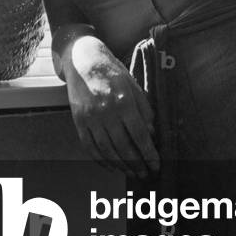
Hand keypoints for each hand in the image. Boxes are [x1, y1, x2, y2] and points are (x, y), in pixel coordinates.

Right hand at [64, 36, 159, 179]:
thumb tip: (152, 135)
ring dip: (122, 166)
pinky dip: (102, 160)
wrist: (83, 60)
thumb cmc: (111, 72)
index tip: (157, 165)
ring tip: (132, 173)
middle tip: (146, 175)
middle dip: (137, 165)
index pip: (140, 135)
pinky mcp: (78, 121)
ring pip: (107, 150)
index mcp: (123, 101)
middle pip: (124, 147)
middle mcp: (106, 111)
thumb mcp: (133, 85)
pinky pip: (90, 147)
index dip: (149, 154)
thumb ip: (144, 110)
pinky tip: (112, 167)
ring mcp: (90, 118)